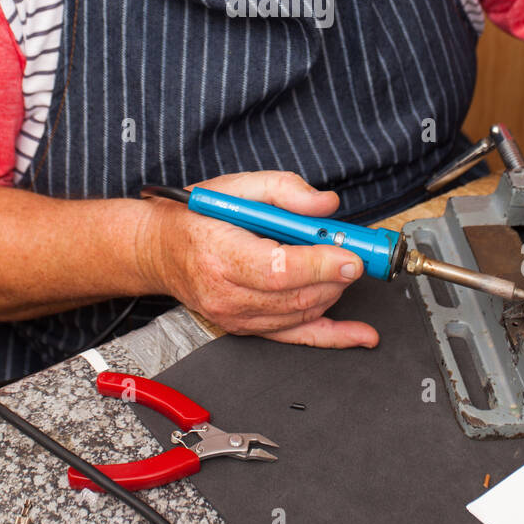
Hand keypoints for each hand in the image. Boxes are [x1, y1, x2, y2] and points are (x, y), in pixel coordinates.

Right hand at [134, 169, 378, 347]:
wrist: (162, 251)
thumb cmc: (196, 218)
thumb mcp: (237, 186)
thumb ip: (284, 189)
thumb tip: (325, 205)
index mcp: (220, 254)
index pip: (277, 270)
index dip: (319, 265)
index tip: (350, 255)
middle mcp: (225, 294)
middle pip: (295, 295)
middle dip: (336, 276)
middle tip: (357, 253)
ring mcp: (236, 317)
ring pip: (301, 313)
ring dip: (334, 292)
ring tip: (344, 266)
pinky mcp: (247, 329)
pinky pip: (297, 337)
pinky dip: (334, 337)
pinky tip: (361, 335)